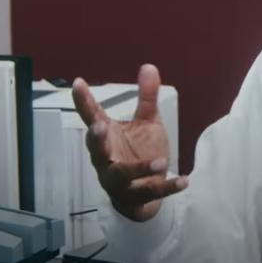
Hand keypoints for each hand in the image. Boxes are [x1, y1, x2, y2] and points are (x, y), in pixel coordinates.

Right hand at [71, 64, 187, 221]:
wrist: (145, 193)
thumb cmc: (139, 152)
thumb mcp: (146, 122)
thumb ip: (147, 97)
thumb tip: (149, 66)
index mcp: (107, 137)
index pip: (91, 117)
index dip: (83, 101)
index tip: (78, 83)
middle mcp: (106, 158)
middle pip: (96, 150)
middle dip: (97, 140)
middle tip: (100, 126)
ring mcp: (119, 180)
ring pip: (121, 175)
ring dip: (139, 168)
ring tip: (160, 161)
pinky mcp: (136, 196)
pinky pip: (151, 192)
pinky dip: (167, 187)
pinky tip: (184, 181)